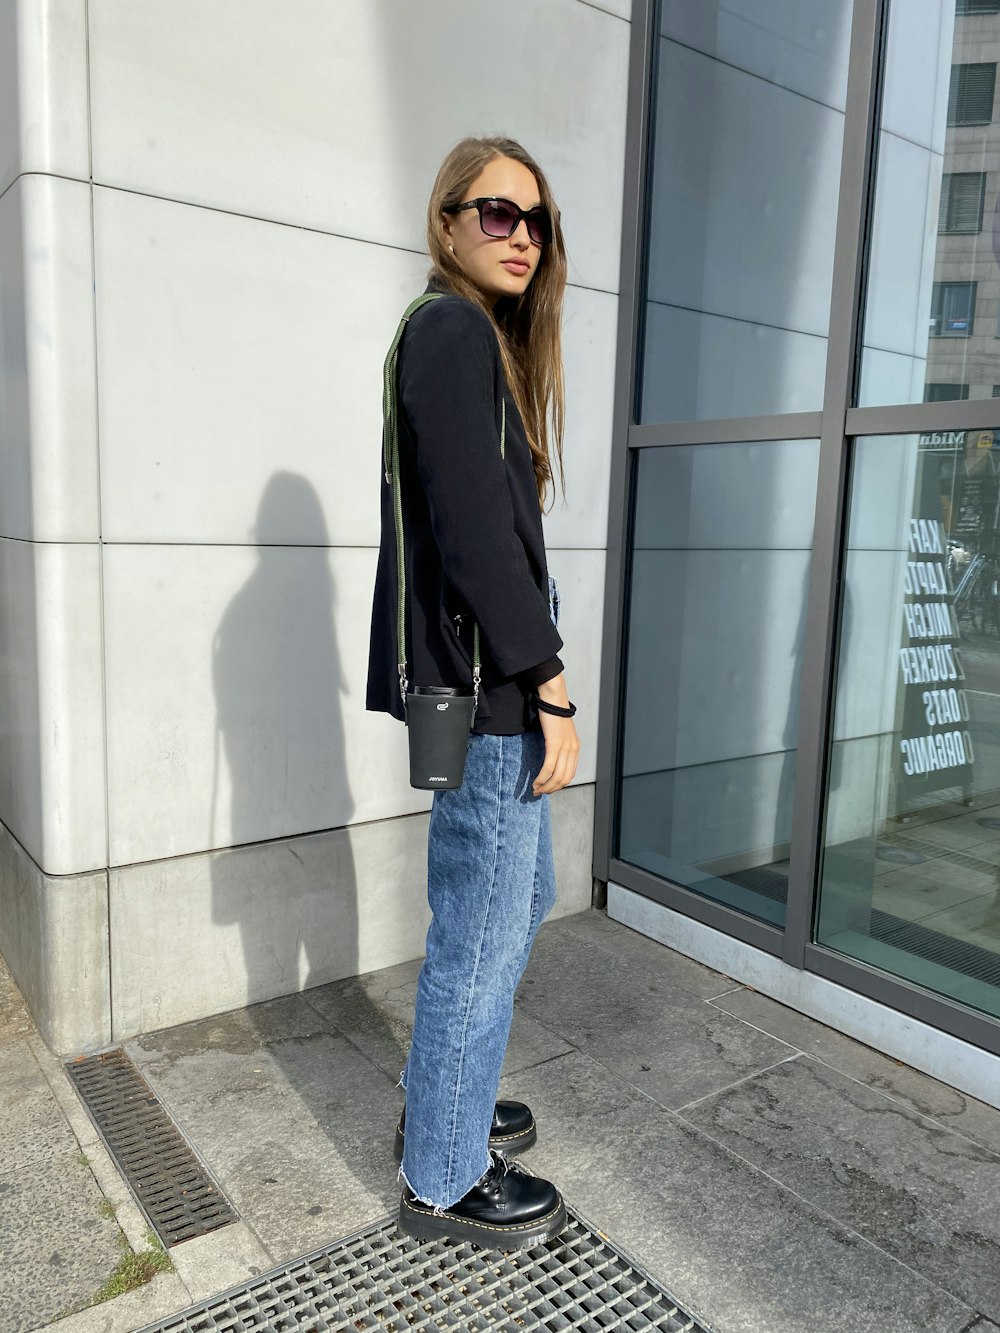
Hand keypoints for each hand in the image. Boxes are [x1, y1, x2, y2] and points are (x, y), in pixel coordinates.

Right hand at [531, 673, 579, 794]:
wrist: (553, 696)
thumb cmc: (552, 711)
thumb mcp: (559, 731)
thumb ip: (558, 743)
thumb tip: (549, 756)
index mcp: (575, 747)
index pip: (570, 774)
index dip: (558, 785)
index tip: (547, 789)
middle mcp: (572, 749)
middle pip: (564, 778)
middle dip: (551, 789)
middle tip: (539, 792)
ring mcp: (565, 747)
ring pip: (556, 776)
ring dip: (545, 786)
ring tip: (535, 790)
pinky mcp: (555, 743)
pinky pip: (549, 767)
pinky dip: (541, 777)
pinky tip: (535, 782)